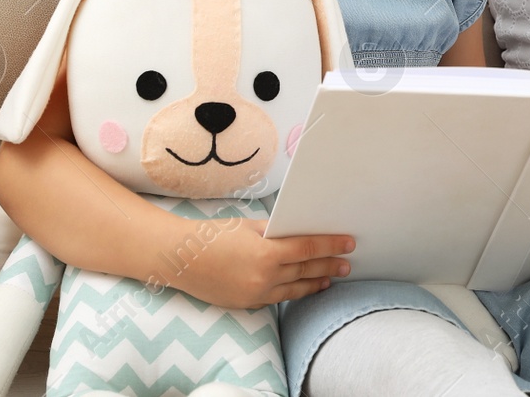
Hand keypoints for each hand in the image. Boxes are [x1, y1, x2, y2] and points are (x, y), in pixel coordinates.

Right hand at [169, 217, 355, 309]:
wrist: (181, 260)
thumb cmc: (213, 236)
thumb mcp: (248, 226)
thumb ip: (275, 232)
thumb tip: (299, 232)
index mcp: (266, 253)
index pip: (308, 249)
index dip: (331, 245)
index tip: (348, 243)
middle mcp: (264, 277)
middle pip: (306, 271)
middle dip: (329, 266)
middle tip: (347, 263)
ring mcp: (256, 294)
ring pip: (294, 289)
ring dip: (315, 283)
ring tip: (331, 278)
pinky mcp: (247, 304)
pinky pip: (276, 298)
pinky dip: (293, 292)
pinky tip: (303, 288)